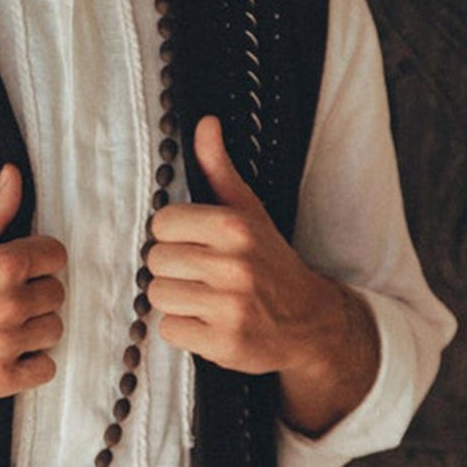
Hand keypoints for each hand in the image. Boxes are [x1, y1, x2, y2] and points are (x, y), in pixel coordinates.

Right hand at [0, 164, 67, 404]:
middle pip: (56, 294)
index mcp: (1, 265)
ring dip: (32, 330)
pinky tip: (3, 355)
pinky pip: (45, 368)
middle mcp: (8, 304)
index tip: (20, 271)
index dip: (37, 262)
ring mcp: (6, 345)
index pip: (56, 256)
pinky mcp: (0, 380)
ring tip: (0, 329)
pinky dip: (29, 364)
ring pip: (53, 330)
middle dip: (33, 295)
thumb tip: (13, 173)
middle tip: (2, 302)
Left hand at [148, 116, 377, 433]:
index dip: (173, 235)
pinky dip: (184, 330)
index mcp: (235, 228)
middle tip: (202, 274)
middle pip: (156, 261)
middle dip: (173, 268)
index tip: (194, 244)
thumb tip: (205, 123)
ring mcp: (230, 307)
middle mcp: (234, 266)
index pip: (161, 223)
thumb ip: (219, 168)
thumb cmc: (270, 262)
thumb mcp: (249, 212)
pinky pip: (170, 330)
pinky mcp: (224, 343)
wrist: (310, 321)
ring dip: (176, 300)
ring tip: (205, 298)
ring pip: (158, 296)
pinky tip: (210, 322)